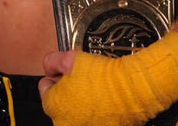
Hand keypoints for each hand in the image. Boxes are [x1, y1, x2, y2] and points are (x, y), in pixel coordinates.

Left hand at [38, 32, 177, 125]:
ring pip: (77, 113)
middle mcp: (64, 124)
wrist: (132, 88)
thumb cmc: (101, 75)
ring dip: (82, 102)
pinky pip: (93, 120)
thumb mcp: (70, 58)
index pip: (45, 88)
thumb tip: (49, 67)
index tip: (67, 72)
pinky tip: (104, 100)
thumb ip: (51, 61)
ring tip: (95, 89)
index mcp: (52, 106)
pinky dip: (97, 112)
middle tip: (82, 79)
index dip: (57, 76)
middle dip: (68, 91)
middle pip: (60, 103)